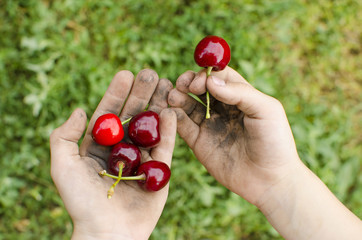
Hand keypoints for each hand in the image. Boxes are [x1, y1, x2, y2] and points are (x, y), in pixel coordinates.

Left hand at [50, 69, 175, 239]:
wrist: (109, 233)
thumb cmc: (82, 202)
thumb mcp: (62, 166)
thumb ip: (64, 137)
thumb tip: (79, 110)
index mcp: (98, 147)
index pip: (109, 114)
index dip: (116, 93)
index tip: (125, 73)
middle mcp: (121, 150)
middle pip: (133, 116)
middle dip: (141, 94)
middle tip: (150, 73)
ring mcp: (142, 159)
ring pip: (150, 127)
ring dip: (158, 105)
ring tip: (167, 84)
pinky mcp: (159, 171)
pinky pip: (166, 147)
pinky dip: (169, 129)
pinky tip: (171, 110)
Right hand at [168, 66, 300, 205]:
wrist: (270, 180)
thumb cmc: (275, 142)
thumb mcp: (265, 110)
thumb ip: (240, 92)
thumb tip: (211, 80)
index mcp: (240, 97)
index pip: (219, 76)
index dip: (207, 74)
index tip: (201, 82)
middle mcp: (223, 109)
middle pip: (200, 88)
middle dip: (188, 82)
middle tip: (182, 85)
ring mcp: (210, 125)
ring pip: (188, 105)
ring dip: (178, 97)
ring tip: (172, 96)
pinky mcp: (199, 143)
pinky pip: (183, 126)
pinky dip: (175, 118)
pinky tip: (171, 113)